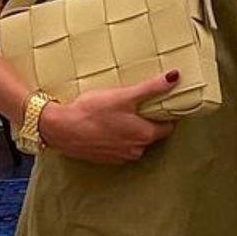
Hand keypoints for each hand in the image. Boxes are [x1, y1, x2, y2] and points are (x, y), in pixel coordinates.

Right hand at [37, 73, 180, 163]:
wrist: (61, 129)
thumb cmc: (93, 112)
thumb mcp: (124, 96)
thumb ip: (151, 88)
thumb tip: (175, 77)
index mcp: (145, 135)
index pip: (168, 126)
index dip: (165, 113)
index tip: (160, 102)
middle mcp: (137, 150)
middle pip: (152, 134)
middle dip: (148, 121)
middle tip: (138, 104)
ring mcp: (121, 157)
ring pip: (135, 141)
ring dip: (132, 130)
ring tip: (120, 113)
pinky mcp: (106, 158)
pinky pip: (119, 147)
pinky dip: (117, 137)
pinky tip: (107, 125)